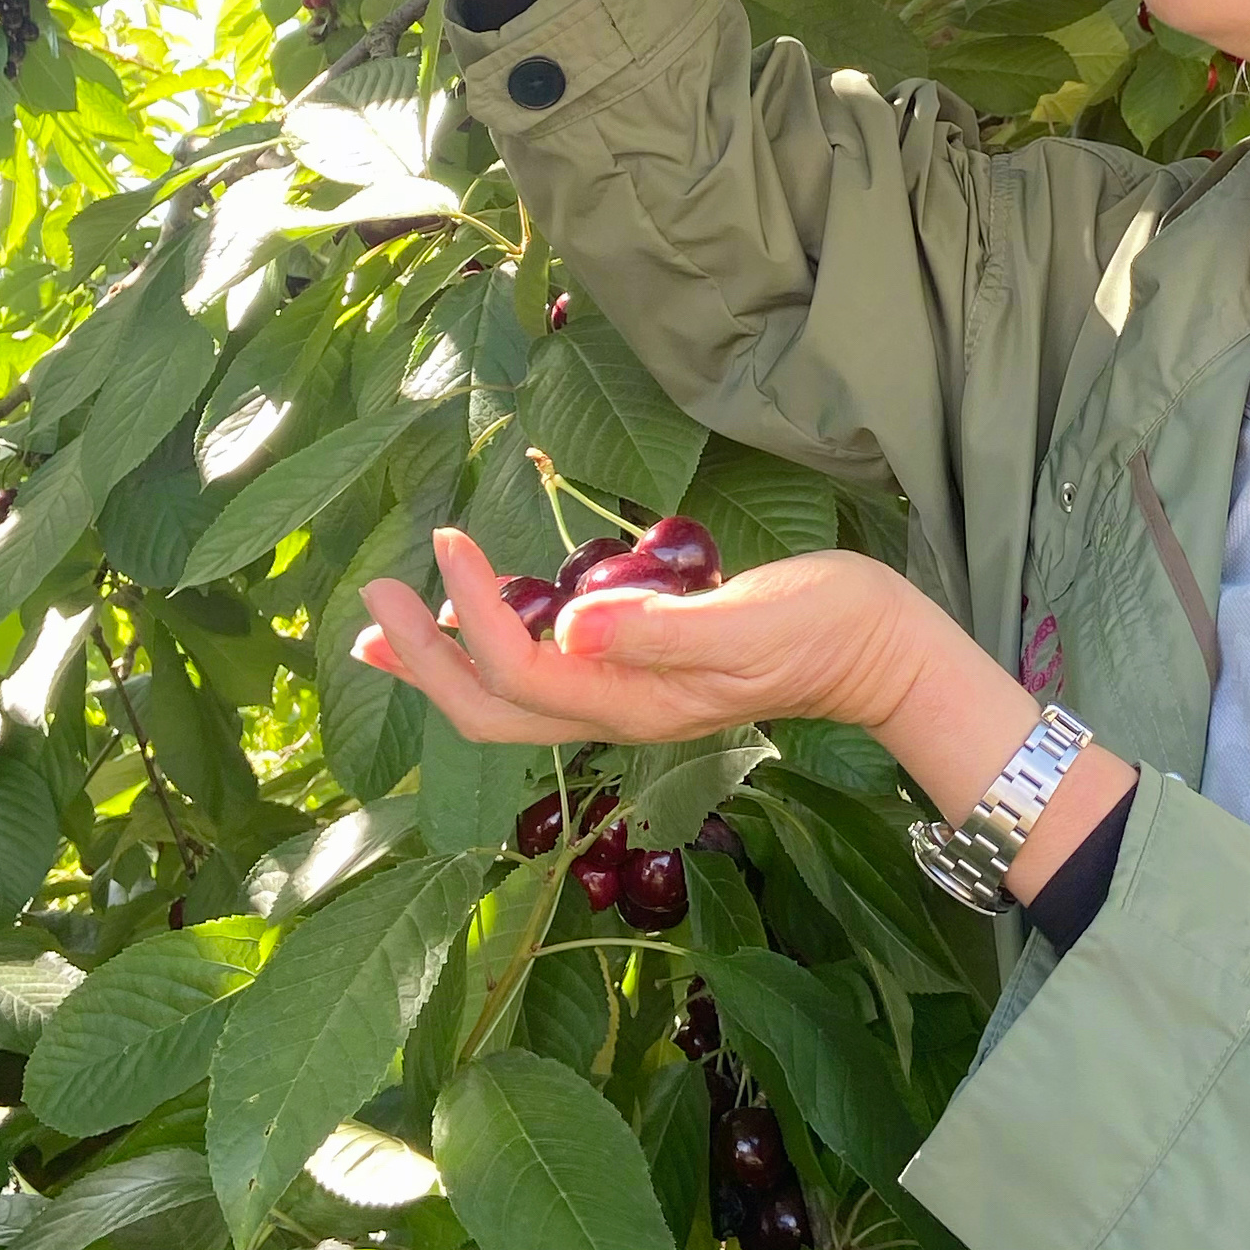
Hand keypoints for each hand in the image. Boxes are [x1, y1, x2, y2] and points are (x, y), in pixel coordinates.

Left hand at [356, 525, 925, 749]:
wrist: (879, 650)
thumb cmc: (823, 627)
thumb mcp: (748, 623)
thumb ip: (662, 628)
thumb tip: (573, 625)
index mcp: (631, 701)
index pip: (520, 671)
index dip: (472, 614)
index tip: (448, 540)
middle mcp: (614, 709)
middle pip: (489, 709)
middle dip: (421, 660)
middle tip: (371, 601)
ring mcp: (624, 696)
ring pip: (506, 698)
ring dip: (440, 664)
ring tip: (384, 626)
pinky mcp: (638, 671)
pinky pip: (539, 674)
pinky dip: (488, 648)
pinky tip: (478, 615)